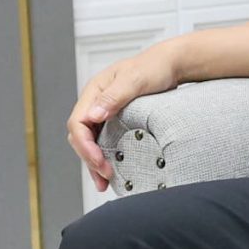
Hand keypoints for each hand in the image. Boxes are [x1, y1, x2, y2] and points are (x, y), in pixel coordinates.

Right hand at [68, 46, 182, 190]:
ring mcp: (104, 112)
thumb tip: (92, 116)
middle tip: (106, 176)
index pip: (77, 124)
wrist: (171, 65)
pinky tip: (112, 171)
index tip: (99, 160)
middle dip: (89, 158)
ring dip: (94, 163)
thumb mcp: (135, 80)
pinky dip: (106, 157)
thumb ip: (114, 97)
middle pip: (81, 137)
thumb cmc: (153, 67)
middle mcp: (95, 103)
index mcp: (94, 92)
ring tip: (104, 183)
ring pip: (91, 142)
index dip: (84, 145)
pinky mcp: (116, 120)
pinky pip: (104, 141)